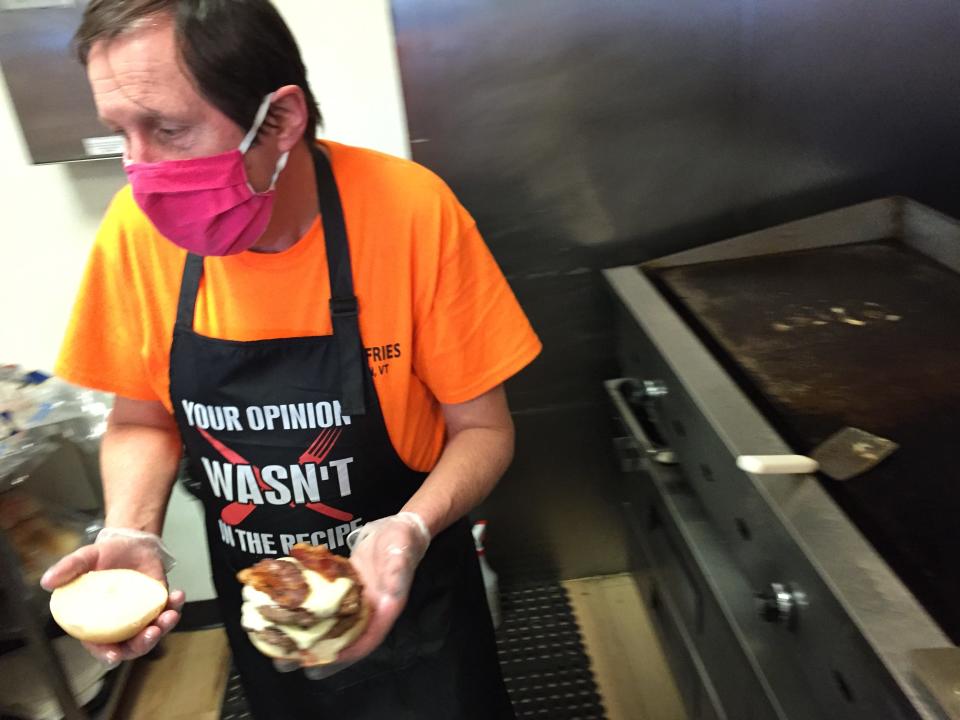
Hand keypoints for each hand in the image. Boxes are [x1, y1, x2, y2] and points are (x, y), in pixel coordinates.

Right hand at [41, 528, 183, 663]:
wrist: (132, 542)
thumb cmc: (106, 554)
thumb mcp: (85, 557)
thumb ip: (68, 569)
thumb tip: (46, 582)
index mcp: (97, 621)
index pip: (99, 645)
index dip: (106, 654)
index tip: (114, 656)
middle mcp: (120, 624)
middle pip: (130, 646)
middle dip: (142, 645)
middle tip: (151, 632)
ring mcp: (141, 616)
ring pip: (152, 633)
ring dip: (163, 629)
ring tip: (169, 615)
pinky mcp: (158, 605)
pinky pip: (168, 612)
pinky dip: (175, 608)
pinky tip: (178, 596)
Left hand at [302, 512, 430, 679]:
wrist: (399, 527)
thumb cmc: (402, 542)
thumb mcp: (400, 557)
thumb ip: (396, 578)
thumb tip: (390, 598)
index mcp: (384, 611)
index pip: (365, 641)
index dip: (343, 655)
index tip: (317, 665)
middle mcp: (369, 612)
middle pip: (344, 641)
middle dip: (317, 655)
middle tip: (287, 666)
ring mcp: (356, 603)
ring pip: (332, 627)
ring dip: (308, 638)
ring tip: (280, 650)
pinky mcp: (345, 591)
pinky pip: (327, 608)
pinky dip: (309, 615)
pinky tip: (286, 617)